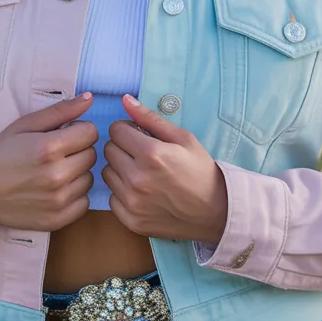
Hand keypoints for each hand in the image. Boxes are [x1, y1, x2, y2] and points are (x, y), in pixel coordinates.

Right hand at [0, 93, 97, 230]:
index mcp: (49, 148)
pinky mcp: (57, 220)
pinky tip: (55, 190)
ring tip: (54, 172)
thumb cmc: (2, 152)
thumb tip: (90, 98)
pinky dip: (74, 196)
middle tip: (56, 153)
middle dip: (79, 150)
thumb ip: (61, 110)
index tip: (63, 134)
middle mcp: (56, 176)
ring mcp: (57, 201)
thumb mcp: (26, 124)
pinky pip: (84, 203)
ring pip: (89, 179)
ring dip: (77, 173)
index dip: (78, 130)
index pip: (90, 132)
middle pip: (92, 155)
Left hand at [102, 94, 227, 242]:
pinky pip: (112, 198)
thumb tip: (125, 100)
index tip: (139, 135)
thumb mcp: (182, 137)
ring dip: (119, 169)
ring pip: (106, 173)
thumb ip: (150, 118)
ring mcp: (133, 202)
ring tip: (140, 172)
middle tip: (140, 153)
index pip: (115, 130)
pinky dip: (122, 192)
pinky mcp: (131, 220)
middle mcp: (137, 178)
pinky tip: (141, 192)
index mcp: (151, 154)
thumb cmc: (200, 169)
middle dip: (122, 147)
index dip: (127, 129)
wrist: (214, 210)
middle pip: (108, 150)